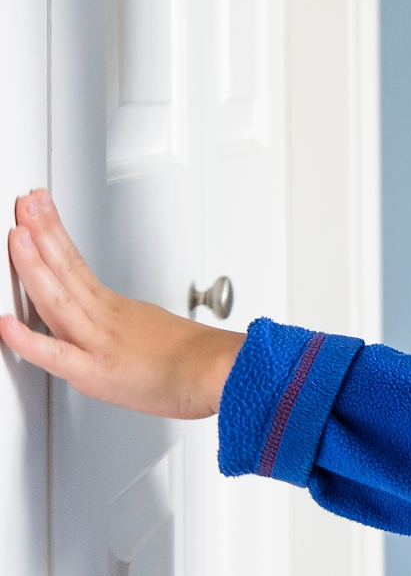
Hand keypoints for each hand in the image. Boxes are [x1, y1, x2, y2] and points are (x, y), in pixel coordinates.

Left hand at [0, 189, 242, 418]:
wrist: (223, 374)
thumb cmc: (197, 362)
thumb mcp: (158, 333)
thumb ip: (128, 329)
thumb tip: (119, 330)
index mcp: (115, 309)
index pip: (76, 263)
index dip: (54, 234)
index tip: (40, 208)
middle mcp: (104, 318)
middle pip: (67, 268)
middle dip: (42, 231)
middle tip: (27, 201)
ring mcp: (98, 341)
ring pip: (58, 298)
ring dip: (35, 264)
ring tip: (19, 233)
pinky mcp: (95, 372)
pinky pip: (56, 355)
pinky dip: (28, 340)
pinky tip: (6, 326)